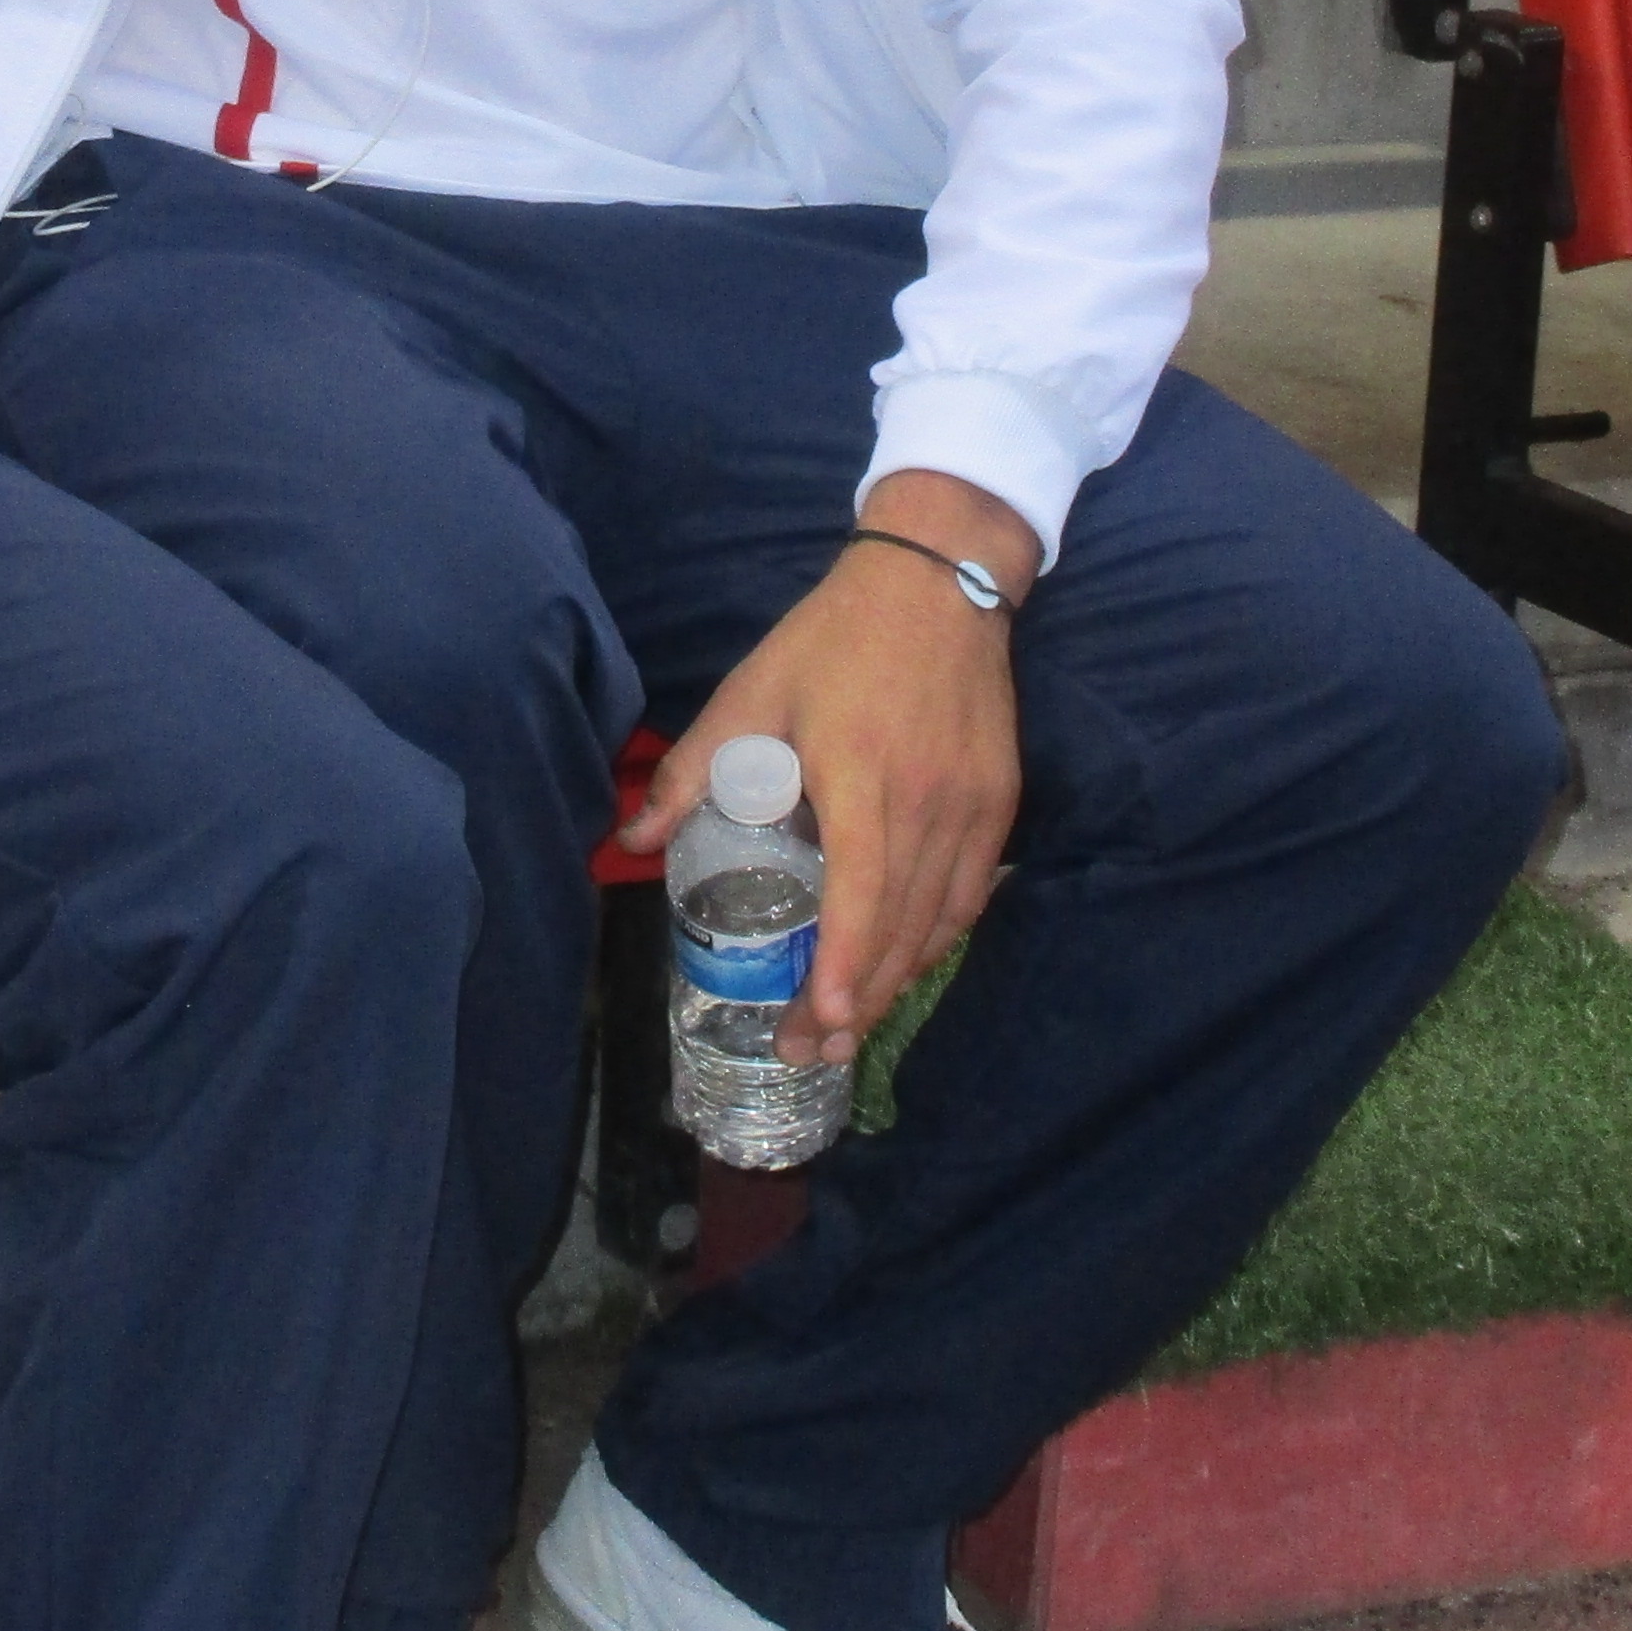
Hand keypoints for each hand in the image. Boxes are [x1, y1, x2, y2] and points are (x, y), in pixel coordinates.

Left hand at [624, 471, 1036, 1067]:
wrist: (938, 580)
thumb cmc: (834, 638)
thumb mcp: (752, 692)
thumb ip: (693, 772)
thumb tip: (631, 840)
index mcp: (862, 777)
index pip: (862, 894)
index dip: (845, 966)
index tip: (823, 1021)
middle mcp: (927, 804)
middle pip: (900, 927)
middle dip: (856, 1001)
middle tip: (810, 1049)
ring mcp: (972, 807)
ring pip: (939, 921)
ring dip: (895, 980)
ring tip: (849, 1027)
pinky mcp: (1000, 802)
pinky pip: (971, 894)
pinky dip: (937, 939)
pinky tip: (903, 963)